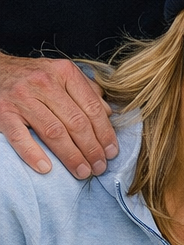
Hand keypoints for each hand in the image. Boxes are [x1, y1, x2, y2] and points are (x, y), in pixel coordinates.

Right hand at [0, 54, 117, 177]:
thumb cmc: (34, 76)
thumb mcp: (62, 74)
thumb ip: (86, 91)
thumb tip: (109, 113)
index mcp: (64, 72)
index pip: (91, 107)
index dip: (105, 133)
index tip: (112, 151)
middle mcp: (44, 83)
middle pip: (75, 122)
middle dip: (92, 149)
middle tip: (100, 167)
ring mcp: (22, 98)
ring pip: (53, 132)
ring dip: (71, 156)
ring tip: (82, 172)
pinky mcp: (3, 112)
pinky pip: (20, 137)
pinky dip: (33, 154)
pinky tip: (46, 168)